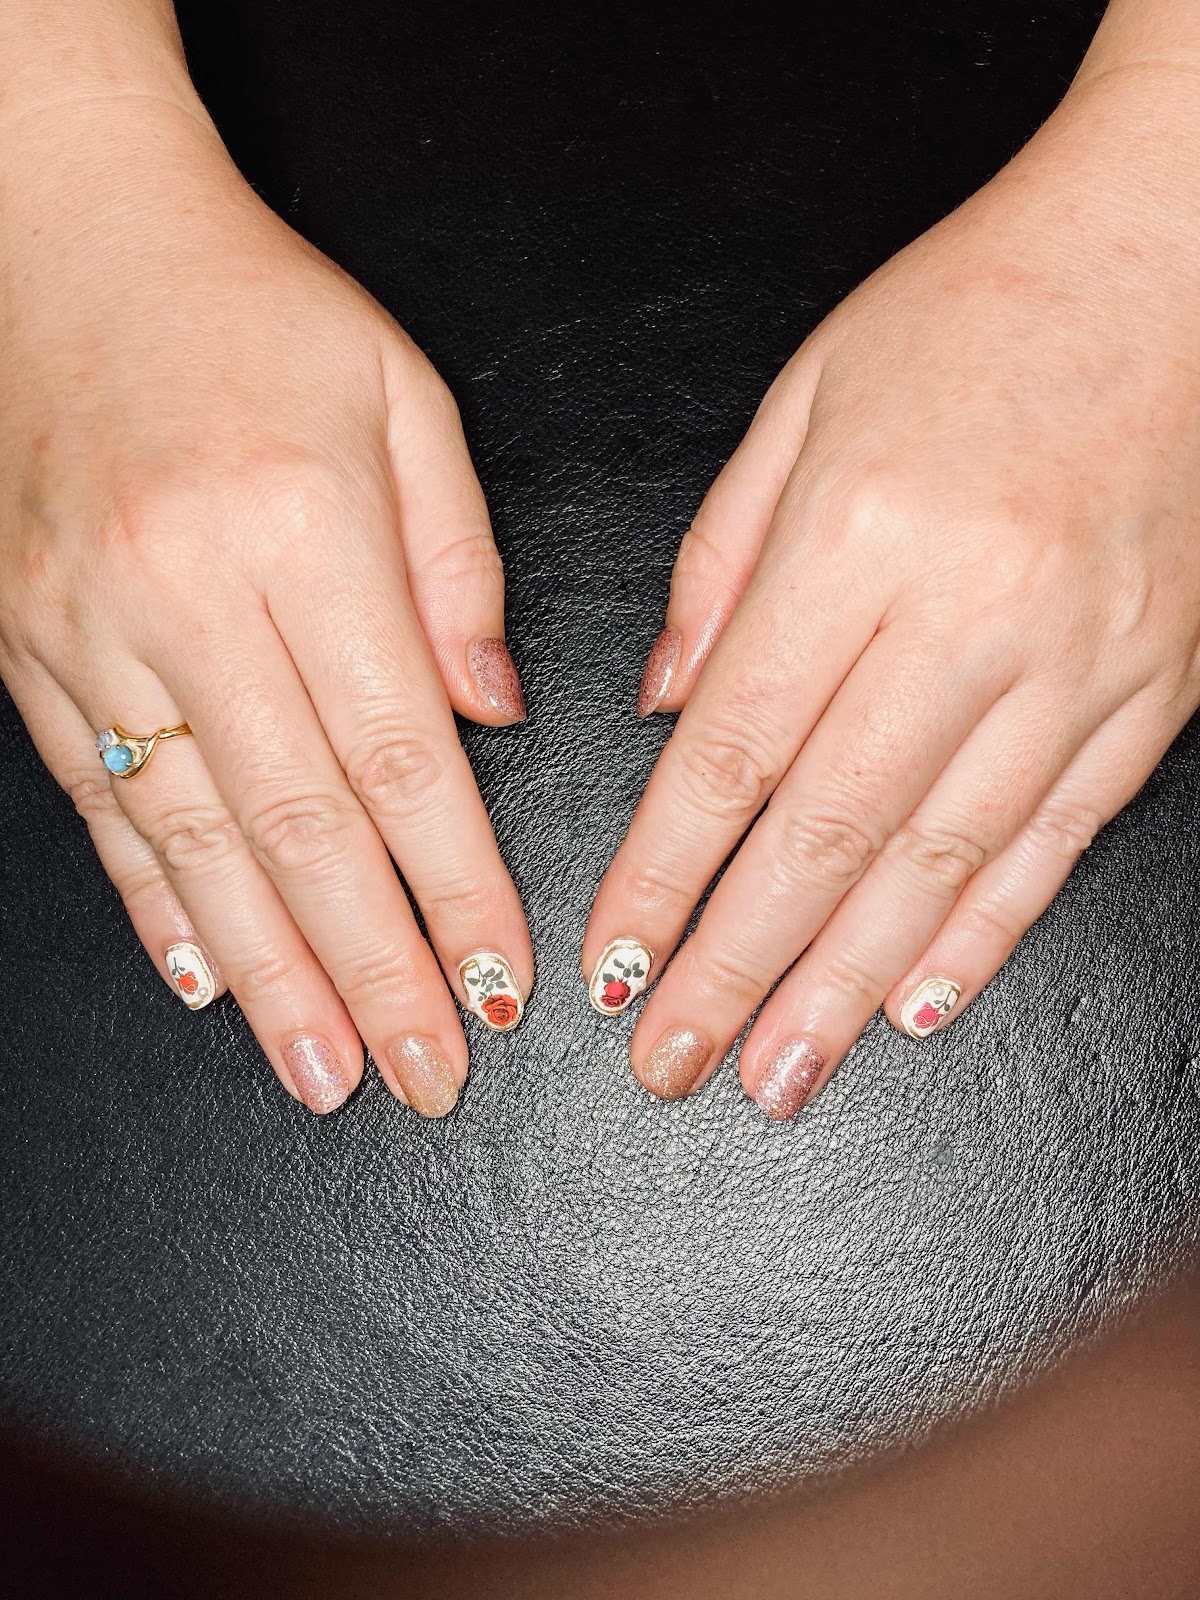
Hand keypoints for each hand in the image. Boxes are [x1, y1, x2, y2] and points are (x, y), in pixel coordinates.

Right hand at [0, 93, 530, 1114]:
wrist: (66, 235)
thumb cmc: (256, 312)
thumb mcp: (399, 401)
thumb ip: (456, 565)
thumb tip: (489, 717)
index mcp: (300, 527)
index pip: (398, 754)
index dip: (453, 885)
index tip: (496, 980)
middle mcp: (188, 590)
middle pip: (300, 824)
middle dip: (373, 966)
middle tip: (423, 1072)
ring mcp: (90, 623)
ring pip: (193, 838)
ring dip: (268, 969)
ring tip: (324, 1071)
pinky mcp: (27, 638)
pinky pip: (97, 798)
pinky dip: (155, 901)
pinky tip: (205, 979)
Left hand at [584, 68, 1199, 1117]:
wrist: (1165, 260)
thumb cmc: (969, 315)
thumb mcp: (803, 402)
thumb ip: (717, 564)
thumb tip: (660, 706)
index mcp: (860, 535)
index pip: (733, 751)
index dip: (663, 876)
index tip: (616, 964)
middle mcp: (969, 612)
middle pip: (824, 835)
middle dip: (735, 968)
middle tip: (673, 1067)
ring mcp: (1073, 662)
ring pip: (936, 866)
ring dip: (844, 989)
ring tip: (777, 1077)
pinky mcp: (1146, 689)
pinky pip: (1049, 841)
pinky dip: (980, 938)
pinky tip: (914, 1008)